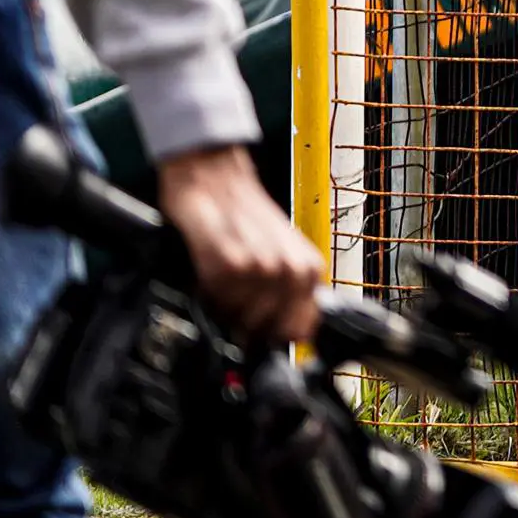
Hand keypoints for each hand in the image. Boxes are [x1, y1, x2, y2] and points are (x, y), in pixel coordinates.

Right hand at [156, 145, 320, 345]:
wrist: (216, 179)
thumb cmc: (245, 215)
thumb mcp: (282, 253)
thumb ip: (289, 290)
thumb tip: (289, 333)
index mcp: (309, 270)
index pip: (303, 329)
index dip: (280, 338)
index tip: (265, 336)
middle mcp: (291, 271)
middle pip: (269, 332)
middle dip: (250, 327)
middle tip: (236, 303)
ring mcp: (261, 269)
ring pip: (241, 321)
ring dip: (227, 311)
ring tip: (224, 282)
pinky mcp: (227, 266)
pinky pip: (216, 303)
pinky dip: (209, 296)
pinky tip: (210, 273)